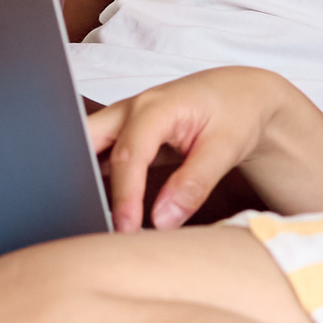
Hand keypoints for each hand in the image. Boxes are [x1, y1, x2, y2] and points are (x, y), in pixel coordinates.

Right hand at [84, 68, 301, 229]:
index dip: (125, 196)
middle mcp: (130, 110)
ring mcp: (123, 121)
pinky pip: (99, 157)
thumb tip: (162, 220)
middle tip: (93, 221)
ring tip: (97, 218)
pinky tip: (108, 208)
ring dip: (86, 181)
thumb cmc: (236, 112)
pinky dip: (99, 181)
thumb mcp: (225, 148)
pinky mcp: (125, 136)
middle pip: (86, 142)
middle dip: (81, 179)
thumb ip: (194, 184)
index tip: (127, 229)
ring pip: (87, 148)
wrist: (240, 94)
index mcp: (155, 106)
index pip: (129, 155)